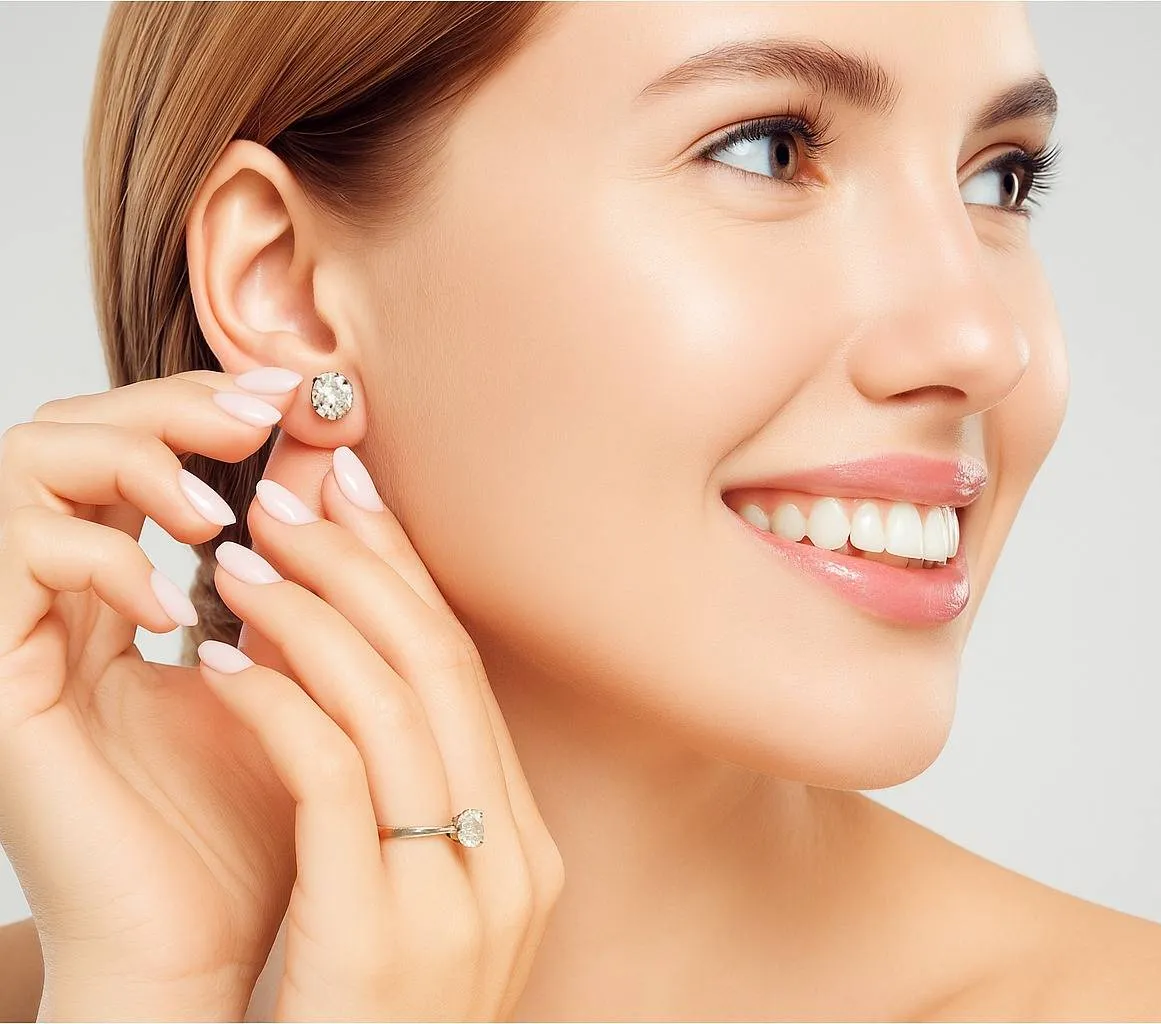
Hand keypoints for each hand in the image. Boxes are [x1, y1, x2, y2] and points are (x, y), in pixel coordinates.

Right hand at [0, 370, 307, 1017]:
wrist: (202, 949)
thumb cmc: (258, 824)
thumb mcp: (296, 671)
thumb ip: (302, 574)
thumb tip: (333, 459)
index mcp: (117, 598)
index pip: (136, 451)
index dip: (210, 404)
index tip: (306, 401)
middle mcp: (55, 604)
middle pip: (72, 430)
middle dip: (170, 403)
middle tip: (262, 414)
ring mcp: (18, 636)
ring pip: (24, 462)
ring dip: (131, 461)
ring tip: (216, 515)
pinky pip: (13, 557)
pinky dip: (97, 554)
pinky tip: (176, 604)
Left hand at [194, 439, 563, 1018]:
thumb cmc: (362, 1022)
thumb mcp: (415, 910)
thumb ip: (411, 806)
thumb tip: (358, 679)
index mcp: (522, 847)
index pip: (468, 676)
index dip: (407, 576)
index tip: (353, 498)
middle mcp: (510, 861)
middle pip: (441, 669)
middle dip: (363, 564)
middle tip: (295, 488)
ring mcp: (460, 901)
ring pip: (394, 706)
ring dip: (313, 613)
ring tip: (242, 551)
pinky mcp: (384, 934)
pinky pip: (333, 781)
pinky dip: (276, 704)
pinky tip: (218, 659)